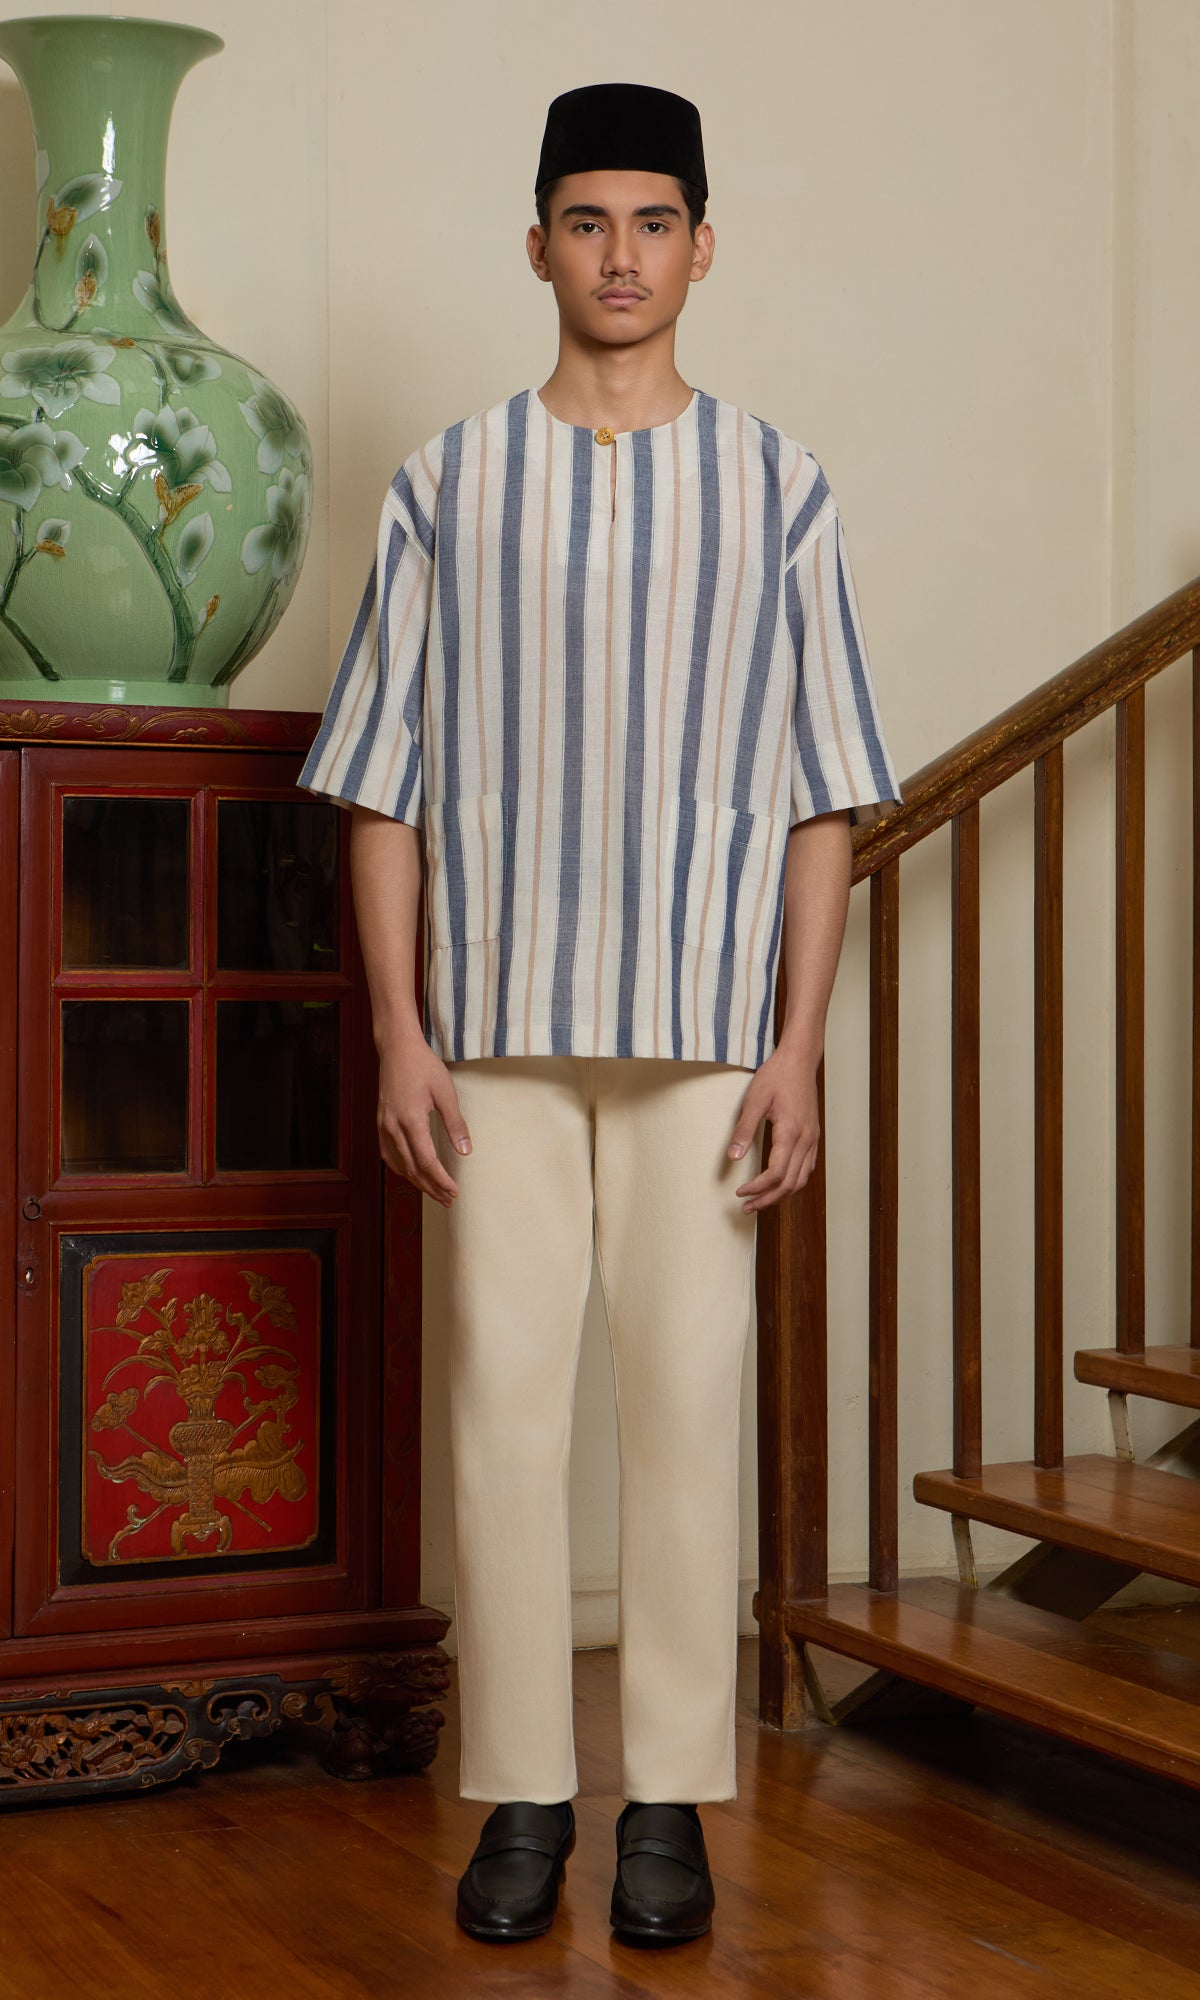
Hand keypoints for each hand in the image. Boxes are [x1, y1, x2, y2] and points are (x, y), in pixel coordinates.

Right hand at [375, 1033, 471, 1206]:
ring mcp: (383, 1126)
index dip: (441, 1180)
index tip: (455, 1192)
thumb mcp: (446, 1092)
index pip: (426, 1162)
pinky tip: (412, 1173)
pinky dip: (401, 1169)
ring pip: (399, 1165)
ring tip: (435, 1192)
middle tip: (449, 1199)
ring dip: (417, 1182)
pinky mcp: (380, 1123)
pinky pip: (389, 1155)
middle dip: (431, 1187)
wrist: (397, 1049)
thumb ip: (455, 1123)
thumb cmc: (423, 1066)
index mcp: (410, 1120)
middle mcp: (392, 1127)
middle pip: (412, 1169)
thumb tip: (466, 1152)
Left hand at [726, 1042, 820, 1211]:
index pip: (776, 1174)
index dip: (758, 1188)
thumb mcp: (754, 1100)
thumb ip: (743, 1130)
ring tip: (761, 1201)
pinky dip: (793, 1181)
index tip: (740, 1193)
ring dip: (781, 1194)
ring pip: (802, 1179)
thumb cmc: (777, 1076)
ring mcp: (813, 1138)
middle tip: (747, 1207)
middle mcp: (806, 1140)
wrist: (800, 1060)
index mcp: (791, 1132)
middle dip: (768, 1199)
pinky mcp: (813, 1135)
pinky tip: (779, 1183)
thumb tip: (732, 1158)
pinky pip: (807, 1167)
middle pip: (790, 1183)